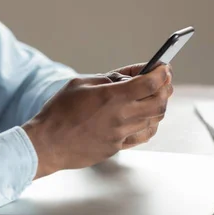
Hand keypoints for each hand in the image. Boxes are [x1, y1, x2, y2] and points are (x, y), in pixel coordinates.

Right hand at [22, 64, 172, 178]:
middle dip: (166, 88)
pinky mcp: (117, 147)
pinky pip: (142, 135)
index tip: (164, 67)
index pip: (149, 84)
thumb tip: (127, 77)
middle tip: (164, 80)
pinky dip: (149, 123)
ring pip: (154, 120)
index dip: (161, 73)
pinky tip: (145, 117)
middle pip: (159, 102)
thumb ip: (107, 79)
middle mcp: (120, 117)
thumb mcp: (80, 84)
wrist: (47, 143)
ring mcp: (120, 135)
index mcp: (111, 97)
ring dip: (158, 105)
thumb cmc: (59, 112)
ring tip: (154, 96)